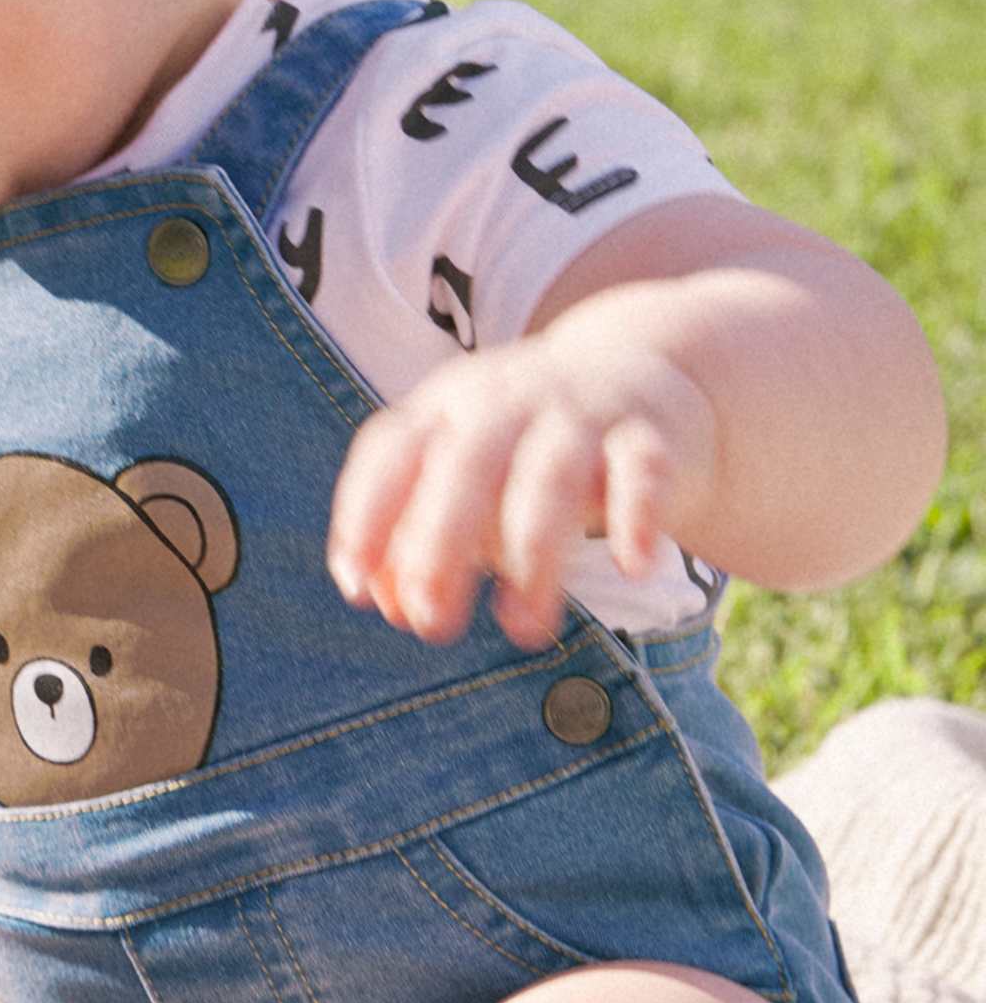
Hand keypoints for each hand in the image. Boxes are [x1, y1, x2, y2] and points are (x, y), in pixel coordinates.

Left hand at [327, 324, 718, 649]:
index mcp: (445, 407)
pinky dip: (637, 517)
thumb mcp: (464, 483)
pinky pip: (642, 470)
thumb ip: (418, 539)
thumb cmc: (523, 450)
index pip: (391, 451)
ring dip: (533, 554)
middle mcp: (505, 400)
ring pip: (550, 477)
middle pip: (466, 464)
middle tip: (431, 623)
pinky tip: (632, 567)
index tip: (355, 585)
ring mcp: (578, 411)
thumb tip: (388, 605)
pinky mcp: (647, 432)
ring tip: (523, 628)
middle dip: (442, 542)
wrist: (637, 373)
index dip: (366, 515)